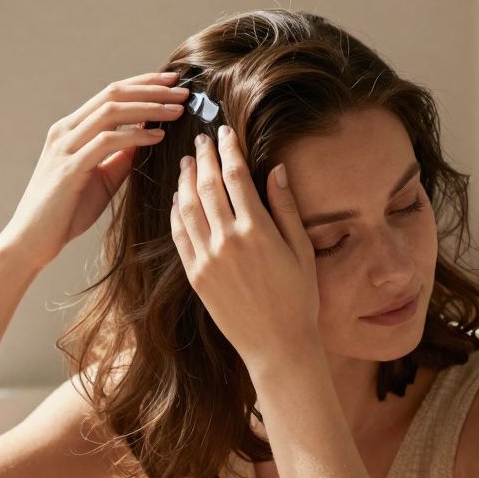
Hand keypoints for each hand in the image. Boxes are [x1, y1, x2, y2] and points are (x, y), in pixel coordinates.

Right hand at [0, 71, 189, 269]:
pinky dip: (136, 136)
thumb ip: (119, 156)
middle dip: (152, 89)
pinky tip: (158, 136)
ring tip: (177, 110)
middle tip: (183, 90)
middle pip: (113, 94)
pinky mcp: (69, 168)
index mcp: (71, 129)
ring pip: (111, 111)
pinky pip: (107, 142)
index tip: (173, 82)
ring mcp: (65, 147)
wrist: (32, 240)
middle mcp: (65, 131)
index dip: (143, 84)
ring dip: (149, 107)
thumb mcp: (100, 178)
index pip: (110, 94)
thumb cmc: (65, 212)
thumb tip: (147, 138)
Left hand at [169, 125, 320, 368]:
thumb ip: (286, 207)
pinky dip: (176, 213)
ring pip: (188, 208)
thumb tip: (276, 168)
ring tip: (187, 163)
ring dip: (185, 181)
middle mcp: (227, 241)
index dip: (227, 149)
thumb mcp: (302, 250)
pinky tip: (178, 199)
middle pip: (207, 186)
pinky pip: (179, 236)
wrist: (276, 345)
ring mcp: (207, 259)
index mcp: (257, 230)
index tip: (224, 132)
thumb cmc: (298, 298)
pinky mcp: (195, 276)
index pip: (235, 176)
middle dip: (203, 158)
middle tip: (201, 139)